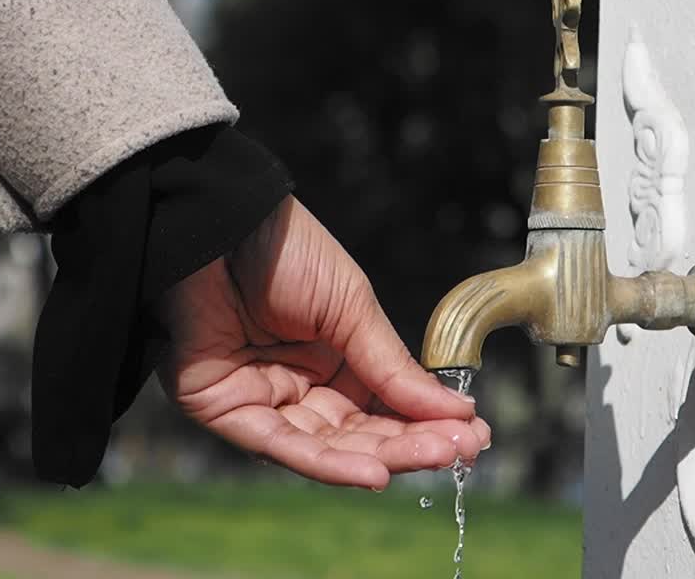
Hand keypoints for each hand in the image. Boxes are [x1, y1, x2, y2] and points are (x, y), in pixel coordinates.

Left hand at [156, 197, 489, 489]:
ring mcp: (260, 400)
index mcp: (329, 356)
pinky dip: (328, 464)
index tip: (473, 437)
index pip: (381, 405)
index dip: (425, 423)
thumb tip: (457, 411)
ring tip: (434, 458)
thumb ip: (392, 366)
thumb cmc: (284, 249)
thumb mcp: (352, 306)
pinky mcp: (223, 409)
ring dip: (381, 458)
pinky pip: (281, 446)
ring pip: (326, 447)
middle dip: (412, 444)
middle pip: (358, 432)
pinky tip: (375, 471)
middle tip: (463, 452)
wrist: (221, 223)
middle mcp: (296, 385)